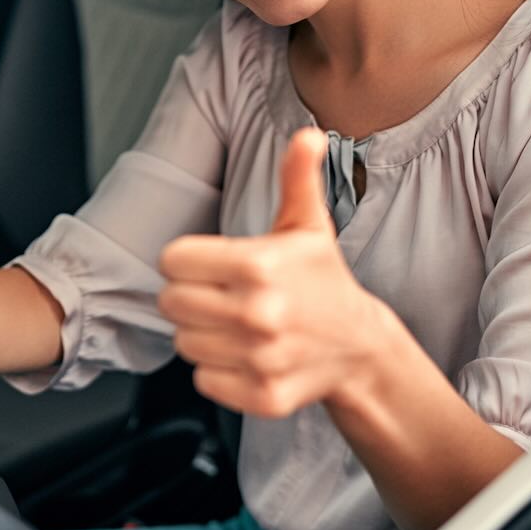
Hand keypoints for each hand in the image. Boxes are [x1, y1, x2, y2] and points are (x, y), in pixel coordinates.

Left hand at [157, 127, 388, 417]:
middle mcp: (259, 312)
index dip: (186, 260)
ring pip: (184, 343)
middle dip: (189, 297)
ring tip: (236, 325)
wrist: (359, 347)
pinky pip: (203, 380)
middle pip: (171, 302)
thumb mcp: (308, 226)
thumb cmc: (322, 281)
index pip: (172, 260)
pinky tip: (246, 355)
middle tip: (221, 296)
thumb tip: (308, 134)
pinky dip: (218, 371)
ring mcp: (262, 357)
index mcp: (260, 264)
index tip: (210, 265)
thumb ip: (298, 177)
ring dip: (203, 334)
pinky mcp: (263, 395)